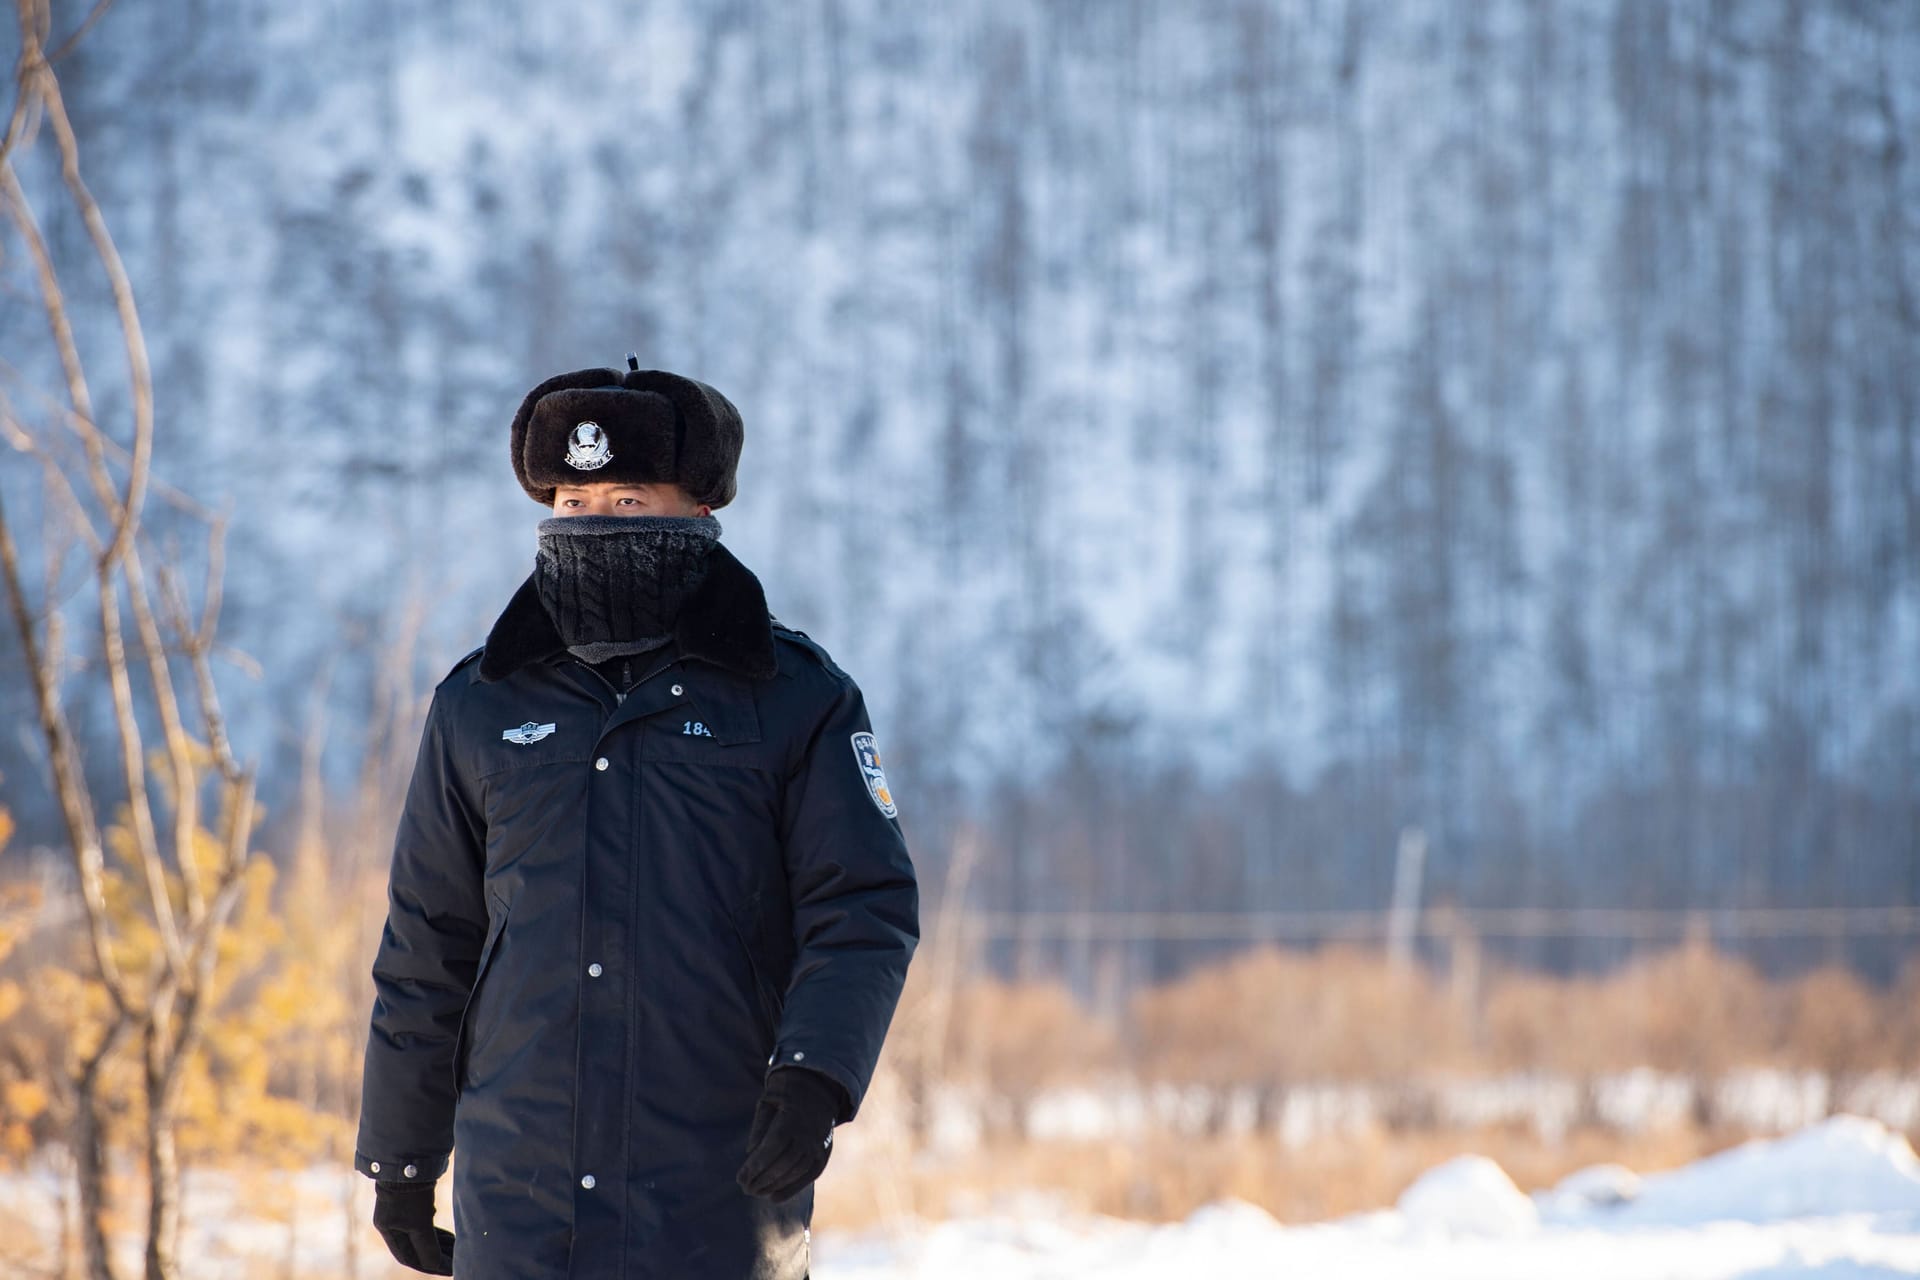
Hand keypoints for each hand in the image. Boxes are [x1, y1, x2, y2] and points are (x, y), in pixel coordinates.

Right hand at [372, 1179, 453, 1274]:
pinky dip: (437, 1231)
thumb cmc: (412, 1193)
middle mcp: (392, 1221)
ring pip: (422, 1235)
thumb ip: (427, 1246)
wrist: (410, 1158)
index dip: (430, 1266)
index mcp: (388, 1229)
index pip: (409, 1258)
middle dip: (437, 1257)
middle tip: (457, 1262)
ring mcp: (402, 1210)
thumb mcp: (420, 1223)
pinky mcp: (414, 1199)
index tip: (451, 1270)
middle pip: (415, 1248)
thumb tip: (437, 1266)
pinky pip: (426, 1223)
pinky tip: (450, 1235)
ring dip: (439, 1244)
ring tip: (457, 1249)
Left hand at [736, 1066, 845, 1200]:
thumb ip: (759, 1126)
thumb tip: (750, 1152)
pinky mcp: (825, 1152)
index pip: (773, 1147)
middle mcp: (808, 1134)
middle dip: (763, 1179)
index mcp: (792, 1118)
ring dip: (775, 1185)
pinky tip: (775, 1197)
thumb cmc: (786, 1092)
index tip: (740, 1178)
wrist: (819, 1086)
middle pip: (784, 1163)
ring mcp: (819, 1144)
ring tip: (757, 1193)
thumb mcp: (768, 1100)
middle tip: (745, 1189)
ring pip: (797, 1171)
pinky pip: (810, 1175)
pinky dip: (793, 1188)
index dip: (756, 1165)